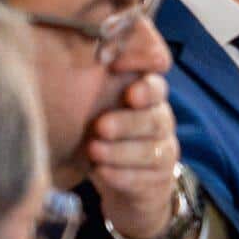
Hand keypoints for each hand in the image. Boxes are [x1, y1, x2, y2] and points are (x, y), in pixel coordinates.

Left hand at [87, 74, 183, 238]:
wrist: (124, 182)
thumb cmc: (102, 136)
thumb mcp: (96, 106)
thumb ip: (90, 85)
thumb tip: (75, 55)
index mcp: (145, 94)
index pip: (154, 71)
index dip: (142, 62)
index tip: (112, 65)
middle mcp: (159, 118)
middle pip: (156, 116)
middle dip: (129, 121)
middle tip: (101, 126)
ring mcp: (163, 149)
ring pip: (153, 149)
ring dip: (121, 151)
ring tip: (94, 151)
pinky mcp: (160, 178)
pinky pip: (147, 177)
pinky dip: (123, 176)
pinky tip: (102, 172)